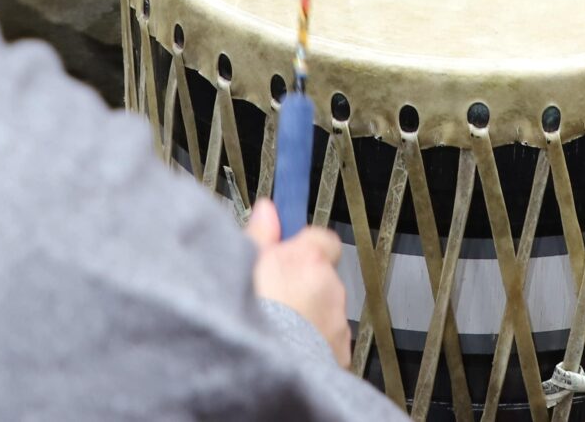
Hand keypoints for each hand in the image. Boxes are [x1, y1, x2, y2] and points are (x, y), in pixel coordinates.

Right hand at [245, 198, 351, 368]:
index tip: (290, 253)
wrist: (264, 373)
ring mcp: (337, 324)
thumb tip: (266, 211)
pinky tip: (288, 351)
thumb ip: (260, 235)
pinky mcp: (339, 355)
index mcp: (309, 261)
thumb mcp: (245, 265)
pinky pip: (328, 342)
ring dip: (308, 317)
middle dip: (303, 285)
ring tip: (277, 329)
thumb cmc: (251, 319)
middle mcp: (330, 289)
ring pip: (325, 312)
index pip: (322, 239)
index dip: (306, 246)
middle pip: (322, 278)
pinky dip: (313, 344)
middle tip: (275, 297)